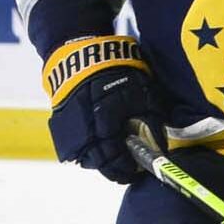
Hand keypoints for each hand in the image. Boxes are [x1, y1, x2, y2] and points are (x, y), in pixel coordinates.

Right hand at [42, 35, 161, 184]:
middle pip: (99, 163)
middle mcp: (85, 129)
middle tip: (128, 169)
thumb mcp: (144, 93)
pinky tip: (101, 144)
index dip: (127, 170)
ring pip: (85, 156)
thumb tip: (162, 147)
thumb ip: (153, 121)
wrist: (82, 52)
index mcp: (106, 123)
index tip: (137, 171)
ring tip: (115, 157)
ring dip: (101, 160)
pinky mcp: (61, 121)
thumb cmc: (118, 70)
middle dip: (115, 169)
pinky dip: (88, 149)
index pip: (115, 160)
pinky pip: (74, 145)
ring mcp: (70, 126)